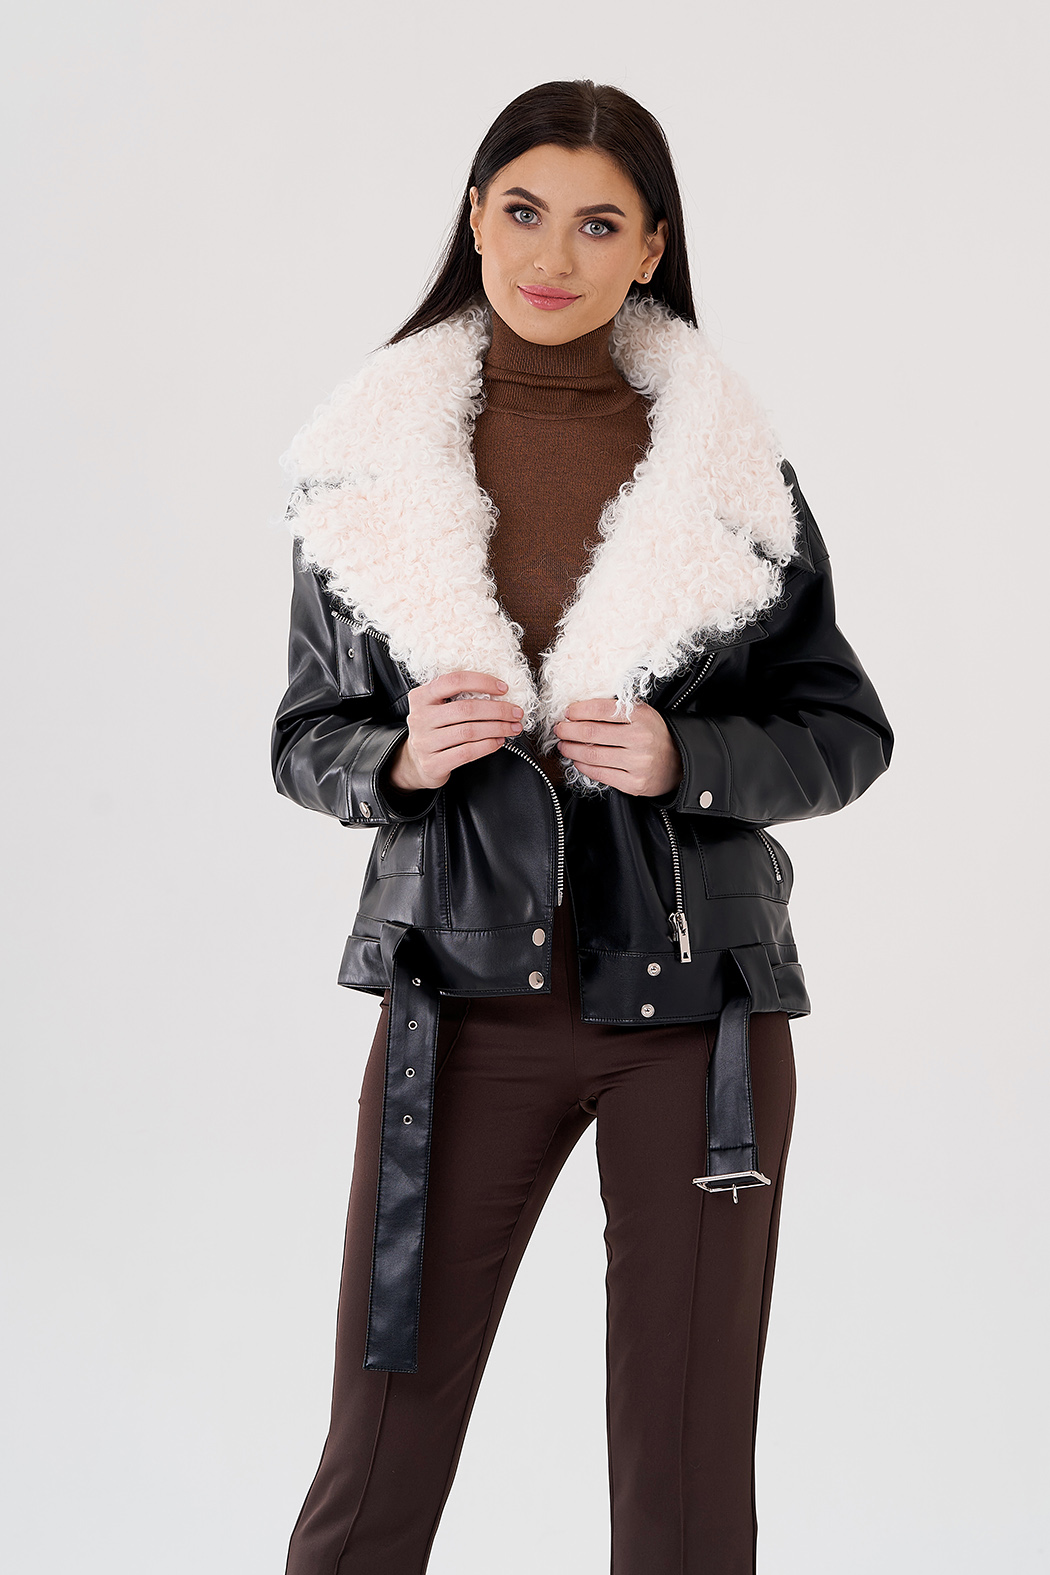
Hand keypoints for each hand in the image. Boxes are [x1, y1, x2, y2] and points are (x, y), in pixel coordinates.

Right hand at [386, 670, 523, 792]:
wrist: (416, 763)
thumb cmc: (436, 730)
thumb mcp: (438, 707)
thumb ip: (459, 697)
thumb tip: (499, 692)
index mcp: (421, 696)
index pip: (454, 681)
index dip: (482, 682)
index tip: (503, 689)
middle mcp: (420, 717)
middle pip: (465, 708)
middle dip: (497, 710)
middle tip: (516, 713)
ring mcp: (424, 742)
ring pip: (468, 731)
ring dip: (497, 728)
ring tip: (512, 728)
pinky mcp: (432, 763)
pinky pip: (466, 752)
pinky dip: (487, 746)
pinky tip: (498, 741)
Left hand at [553, 699, 683, 796]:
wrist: (680, 763)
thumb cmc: (654, 735)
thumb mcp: (642, 714)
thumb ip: (616, 710)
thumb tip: (578, 711)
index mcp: (641, 716)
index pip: (601, 709)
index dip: (579, 711)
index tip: (568, 713)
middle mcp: (640, 739)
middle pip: (591, 732)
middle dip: (568, 730)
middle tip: (560, 729)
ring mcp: (637, 763)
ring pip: (592, 754)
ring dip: (571, 749)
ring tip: (564, 745)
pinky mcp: (634, 783)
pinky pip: (600, 773)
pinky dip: (583, 766)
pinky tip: (578, 759)